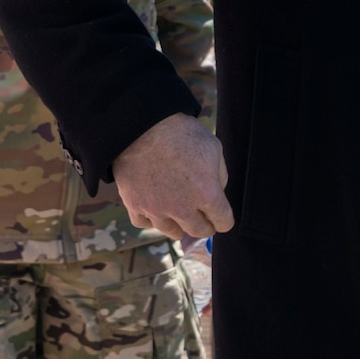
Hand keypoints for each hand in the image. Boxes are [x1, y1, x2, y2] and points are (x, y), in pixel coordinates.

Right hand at [111, 113, 233, 240]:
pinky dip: (152, 219)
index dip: (225, 219)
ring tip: (179, 216)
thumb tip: (217, 192)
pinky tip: (156, 210)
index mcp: (206, 194)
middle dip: (205, 225)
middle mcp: (182, 208)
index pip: (224, 222)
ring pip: (173, 232)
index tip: (221, 216)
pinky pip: (146, 224)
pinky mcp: (135, 206)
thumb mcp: (213, 148)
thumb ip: (220, 175)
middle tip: (203, 218)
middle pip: (199, 231)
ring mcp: (156, 210)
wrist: (142, 126)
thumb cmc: (181, 133)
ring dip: (179, 225)